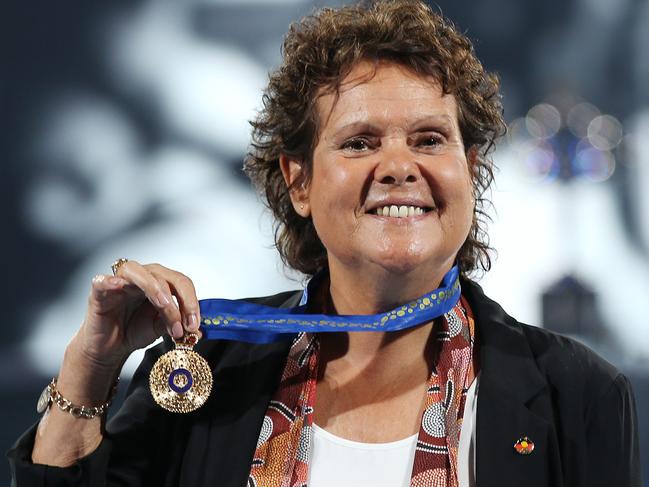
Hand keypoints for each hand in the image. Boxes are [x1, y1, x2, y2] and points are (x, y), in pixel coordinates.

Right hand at [73, 260, 200, 370]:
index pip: (182, 282)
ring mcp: (121, 280)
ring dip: (157, 290)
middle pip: (167, 277)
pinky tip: (118, 285)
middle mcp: (143, 276)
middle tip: (184, 326)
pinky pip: (103, 280)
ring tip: (165, 307)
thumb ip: (178, 324)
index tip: (195, 326)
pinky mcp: (100, 290)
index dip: (192, 302)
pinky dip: (111, 281)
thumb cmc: (134, 330)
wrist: (109, 347)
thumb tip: (198, 332)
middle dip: (180, 301)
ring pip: (142, 275)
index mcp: (160, 282)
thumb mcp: (161, 327)